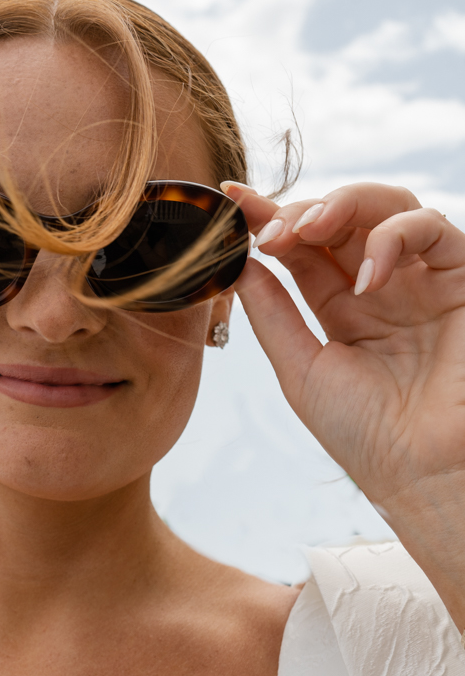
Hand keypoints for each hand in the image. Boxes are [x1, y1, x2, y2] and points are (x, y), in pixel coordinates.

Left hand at [224, 181, 464, 621]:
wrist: (424, 474)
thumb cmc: (367, 436)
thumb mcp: (301, 371)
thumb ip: (272, 316)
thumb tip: (239, 263)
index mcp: (342, 309)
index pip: (303, 247)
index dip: (268, 219)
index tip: (232, 202)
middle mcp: (382, 287)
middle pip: (341, 218)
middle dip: (300, 209)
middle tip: (267, 228)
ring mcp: (421, 281)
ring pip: (387, 207)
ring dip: (342, 206)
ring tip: (305, 232)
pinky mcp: (461, 280)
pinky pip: (433, 229)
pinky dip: (394, 237)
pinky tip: (365, 276)